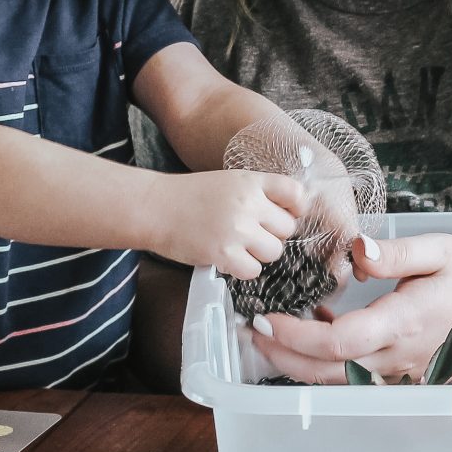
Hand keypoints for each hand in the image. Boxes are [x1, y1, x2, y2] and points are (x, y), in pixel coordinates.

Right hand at [151, 170, 303, 278]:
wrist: (155, 207)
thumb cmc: (190, 196)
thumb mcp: (229, 182)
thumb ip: (257, 194)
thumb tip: (289, 214)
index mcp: (251, 181)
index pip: (295, 194)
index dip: (296, 208)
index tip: (286, 215)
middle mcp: (248, 203)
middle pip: (287, 229)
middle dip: (272, 235)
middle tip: (250, 234)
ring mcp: (236, 229)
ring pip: (274, 252)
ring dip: (259, 254)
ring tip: (237, 246)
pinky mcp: (223, 253)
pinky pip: (254, 270)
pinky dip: (242, 269)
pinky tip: (228, 258)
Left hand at [251, 233, 451, 382]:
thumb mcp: (440, 250)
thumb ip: (394, 253)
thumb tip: (354, 252)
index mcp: (403, 323)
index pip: (338, 342)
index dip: (296, 336)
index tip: (267, 319)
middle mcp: (399, 357)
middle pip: (327, 371)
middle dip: (284, 356)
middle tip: (255, 333)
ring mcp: (403, 373)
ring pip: (339, 381)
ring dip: (301, 364)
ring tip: (276, 335)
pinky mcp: (407, 377)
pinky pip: (358, 380)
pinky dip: (330, 366)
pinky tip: (321, 335)